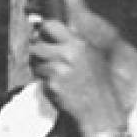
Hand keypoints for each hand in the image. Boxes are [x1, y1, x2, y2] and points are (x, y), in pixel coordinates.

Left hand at [27, 0, 128, 136]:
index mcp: (79, 44)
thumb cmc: (97, 85)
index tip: (42, 37)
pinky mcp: (52, 85)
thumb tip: (58, 25)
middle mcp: (69, 54)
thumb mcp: (93, 57)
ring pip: (36, 61)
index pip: (52, 25)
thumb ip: (76, 42)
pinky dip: (44, 83)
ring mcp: (60, 70)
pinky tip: (57, 88)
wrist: (100, 111)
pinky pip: (39, 78)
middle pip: (37, 43)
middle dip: (36, 49)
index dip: (44, 31)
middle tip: (40, 56)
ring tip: (52, 75)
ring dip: (39, 68)